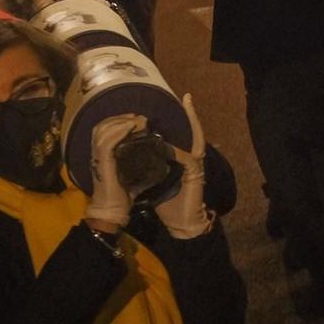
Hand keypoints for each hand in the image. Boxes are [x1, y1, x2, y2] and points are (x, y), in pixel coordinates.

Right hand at [85, 113, 144, 231]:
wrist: (113, 214)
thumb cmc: (123, 197)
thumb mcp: (133, 175)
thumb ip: (140, 164)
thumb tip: (158, 157)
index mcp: (102, 156)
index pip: (104, 130)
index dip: (118, 121)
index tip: (136, 120)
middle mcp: (96, 155)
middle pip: (101, 126)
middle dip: (120, 118)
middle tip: (138, 118)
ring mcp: (98, 159)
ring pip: (103, 130)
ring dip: (121, 121)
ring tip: (137, 121)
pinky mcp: (102, 164)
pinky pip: (107, 142)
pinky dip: (119, 131)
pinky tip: (132, 127)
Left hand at [156, 95, 210, 238]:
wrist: (181, 225)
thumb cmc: (167, 204)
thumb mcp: (153, 180)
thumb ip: (146, 167)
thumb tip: (127, 156)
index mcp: (181, 160)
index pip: (180, 136)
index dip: (180, 120)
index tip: (177, 103)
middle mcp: (190, 158)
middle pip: (192, 131)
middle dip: (192, 114)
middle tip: (187, 97)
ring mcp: (195, 165)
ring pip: (195, 139)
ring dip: (191, 123)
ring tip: (188, 107)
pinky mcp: (196, 173)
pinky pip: (188, 157)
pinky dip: (177, 151)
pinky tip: (168, 146)